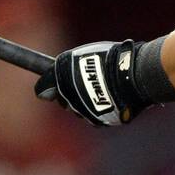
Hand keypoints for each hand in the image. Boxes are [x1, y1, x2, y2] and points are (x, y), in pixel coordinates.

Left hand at [35, 40, 149, 125]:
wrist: (132, 75)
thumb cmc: (112, 59)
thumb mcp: (86, 54)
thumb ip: (71, 65)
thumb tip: (63, 74)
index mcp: (60, 76)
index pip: (42, 89)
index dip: (48, 87)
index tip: (52, 88)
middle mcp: (66, 96)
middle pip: (63, 101)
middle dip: (71, 95)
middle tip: (88, 85)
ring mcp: (81, 111)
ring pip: (80, 110)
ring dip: (87, 103)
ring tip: (105, 91)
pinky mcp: (97, 121)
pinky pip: (95, 117)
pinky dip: (101, 110)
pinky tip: (112, 100)